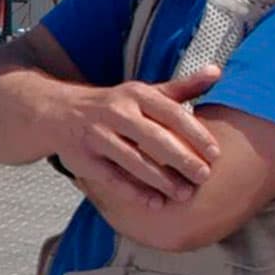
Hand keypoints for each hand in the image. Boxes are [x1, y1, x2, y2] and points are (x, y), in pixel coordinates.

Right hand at [55, 65, 223, 207]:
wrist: (58, 111)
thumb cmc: (113, 105)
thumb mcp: (144, 92)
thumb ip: (181, 87)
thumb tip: (217, 72)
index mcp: (135, 94)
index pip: (172, 113)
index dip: (196, 135)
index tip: (215, 154)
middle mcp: (115, 112)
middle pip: (154, 138)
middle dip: (182, 159)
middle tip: (203, 177)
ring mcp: (97, 136)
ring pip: (133, 160)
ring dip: (161, 180)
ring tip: (184, 194)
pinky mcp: (83, 159)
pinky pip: (112, 178)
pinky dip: (135, 192)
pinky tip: (156, 202)